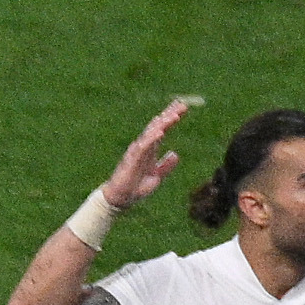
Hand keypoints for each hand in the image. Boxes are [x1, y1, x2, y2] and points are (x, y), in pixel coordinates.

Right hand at [107, 95, 202, 209]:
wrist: (122, 199)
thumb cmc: (136, 187)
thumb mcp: (156, 176)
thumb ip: (166, 166)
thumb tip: (176, 155)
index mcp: (150, 149)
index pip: (161, 129)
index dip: (171, 118)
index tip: (182, 108)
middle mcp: (143, 146)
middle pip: (157, 126)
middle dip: (169, 115)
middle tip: (182, 105)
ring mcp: (137, 151)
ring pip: (151, 133)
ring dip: (163, 124)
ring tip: (175, 116)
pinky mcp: (131, 159)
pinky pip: (143, 146)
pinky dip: (152, 138)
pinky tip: (160, 132)